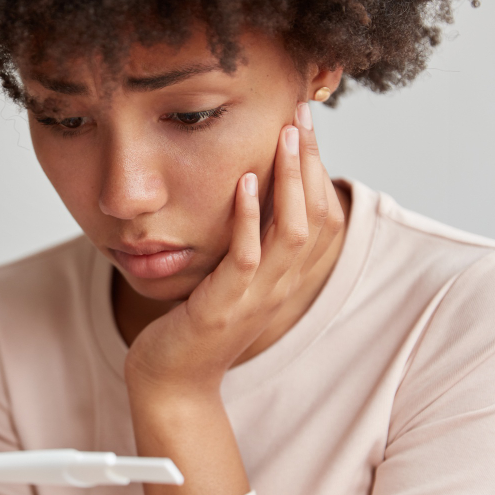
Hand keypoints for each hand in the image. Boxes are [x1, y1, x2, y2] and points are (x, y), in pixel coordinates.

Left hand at [124, 102, 345, 397]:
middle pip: (317, 216)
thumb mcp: (230, 279)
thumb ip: (246, 243)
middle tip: (303, 113)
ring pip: (292, 232)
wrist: (172, 380)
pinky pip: (246, 258)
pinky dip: (247, 218)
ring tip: (285, 135)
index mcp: (286, 279)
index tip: (306, 124)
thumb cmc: (195, 325)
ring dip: (290, 180)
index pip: (323, 217)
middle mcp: (281, 287)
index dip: (319, 169)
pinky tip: (242, 181)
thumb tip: (245, 193)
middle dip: (311, 162)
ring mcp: (255, 299)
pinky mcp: (222, 308)